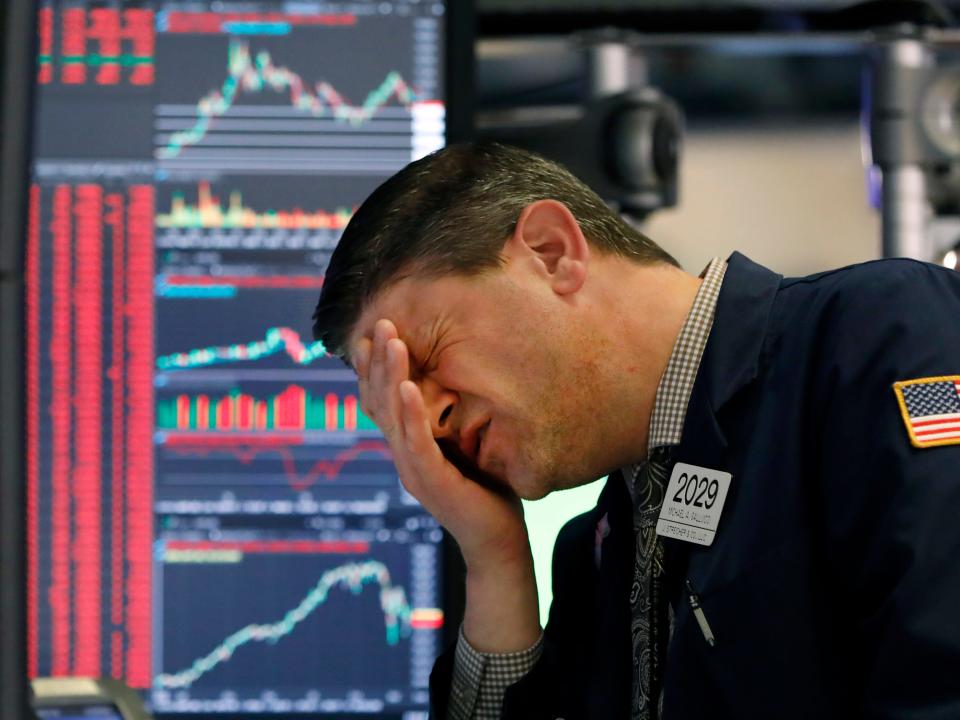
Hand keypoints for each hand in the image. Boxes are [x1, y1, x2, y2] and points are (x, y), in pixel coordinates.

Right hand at [355, 319, 530, 573]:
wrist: (497, 544)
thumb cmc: (488, 492)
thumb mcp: (466, 446)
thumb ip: (452, 419)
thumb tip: (457, 380)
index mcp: (408, 447)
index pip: (382, 400)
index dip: (374, 367)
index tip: (373, 332)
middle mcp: (403, 456)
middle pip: (381, 401)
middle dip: (379, 360)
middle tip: (381, 322)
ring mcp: (413, 470)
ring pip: (393, 416)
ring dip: (390, 375)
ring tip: (392, 340)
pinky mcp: (432, 483)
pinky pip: (417, 442)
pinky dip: (410, 412)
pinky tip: (407, 385)